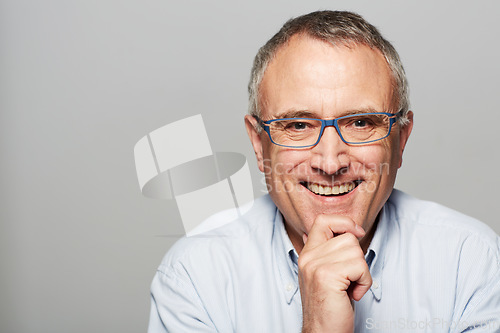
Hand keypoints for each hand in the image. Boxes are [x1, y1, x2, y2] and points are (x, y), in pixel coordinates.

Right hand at [298, 215, 371, 332]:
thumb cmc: (329, 308)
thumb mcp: (324, 275)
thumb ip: (326, 253)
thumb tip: (336, 231)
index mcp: (307, 254)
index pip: (323, 220)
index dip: (344, 222)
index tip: (356, 233)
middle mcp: (309, 257)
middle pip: (347, 237)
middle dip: (358, 258)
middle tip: (349, 279)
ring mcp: (316, 265)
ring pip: (356, 251)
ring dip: (362, 272)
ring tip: (350, 287)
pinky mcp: (327, 276)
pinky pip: (360, 266)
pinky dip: (364, 282)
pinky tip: (353, 294)